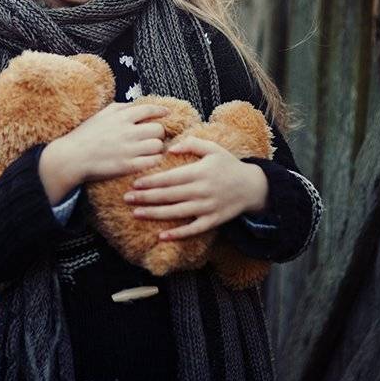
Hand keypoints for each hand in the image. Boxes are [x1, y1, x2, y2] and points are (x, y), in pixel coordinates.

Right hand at [40, 103, 169, 199]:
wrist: (71, 157)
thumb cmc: (85, 135)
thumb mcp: (101, 114)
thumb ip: (121, 108)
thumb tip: (137, 106)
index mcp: (121, 117)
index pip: (150, 110)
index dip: (162, 112)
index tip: (167, 114)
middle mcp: (127, 131)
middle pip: (158, 129)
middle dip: (158, 133)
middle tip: (153, 138)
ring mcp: (128, 149)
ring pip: (158, 146)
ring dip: (156, 148)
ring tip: (150, 151)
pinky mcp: (128, 166)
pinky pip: (152, 162)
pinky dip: (153, 161)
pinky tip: (148, 161)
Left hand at [122, 136, 268, 240]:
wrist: (253, 186)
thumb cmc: (228, 165)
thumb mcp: (213, 148)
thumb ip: (191, 144)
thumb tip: (169, 147)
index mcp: (199, 172)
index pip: (170, 178)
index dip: (151, 181)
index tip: (135, 183)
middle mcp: (201, 190)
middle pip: (168, 196)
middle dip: (146, 197)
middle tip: (127, 198)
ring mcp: (207, 207)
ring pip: (176, 213)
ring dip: (154, 214)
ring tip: (136, 214)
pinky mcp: (212, 221)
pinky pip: (193, 229)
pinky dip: (177, 234)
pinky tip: (161, 236)